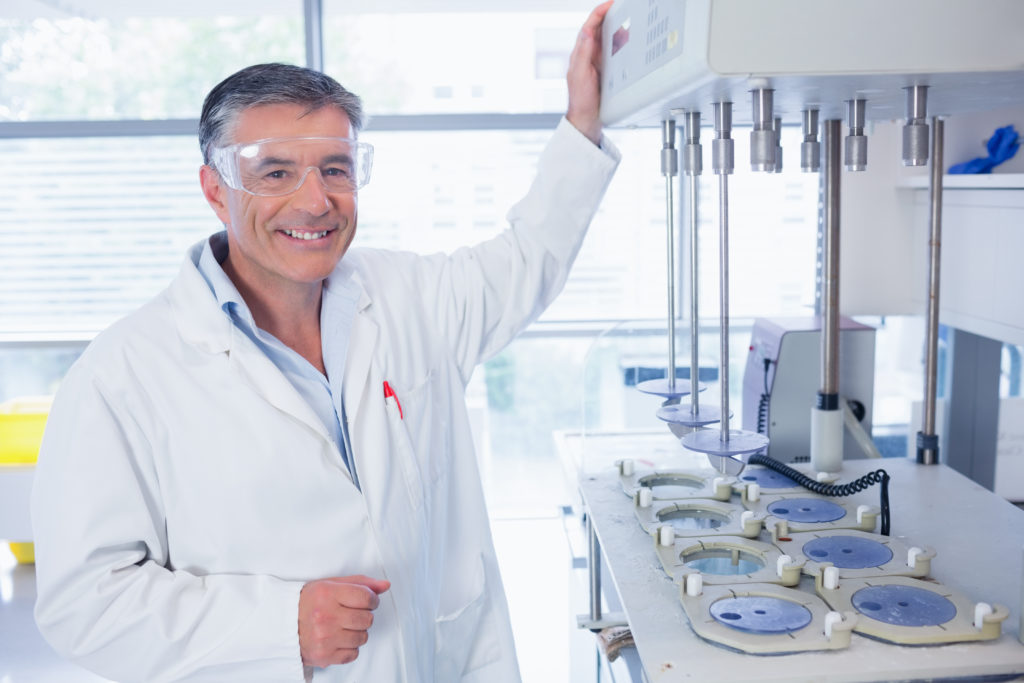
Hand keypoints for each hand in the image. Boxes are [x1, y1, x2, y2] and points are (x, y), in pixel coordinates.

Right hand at [298, 575, 390, 667]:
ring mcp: (324, 638)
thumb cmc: (308, 602)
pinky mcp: (324, 656)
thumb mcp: (330, 585)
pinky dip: (349, 647)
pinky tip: (338, 639)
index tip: (367, 601)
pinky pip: (353, 654)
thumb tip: (385, 586)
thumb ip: (360, 583)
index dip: (372, 599)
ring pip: (362, 637)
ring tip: (342, 626)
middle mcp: (325, 616)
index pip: (366, 597)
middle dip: (363, 615)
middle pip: (367, 618)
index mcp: (327, 594)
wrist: (282, 625)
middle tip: (351, 614)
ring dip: (357, 632)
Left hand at [566, 0, 613, 144]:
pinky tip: (628, 41)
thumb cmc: (580, 100)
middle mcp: (588, 54)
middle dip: (609, 15)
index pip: (589, 25)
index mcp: (580, 52)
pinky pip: (614, 51)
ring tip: (626, 19)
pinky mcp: (605, 69)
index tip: (610, 3)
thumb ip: (583, 52)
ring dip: (616, 27)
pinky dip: (621, 42)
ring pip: (607, 38)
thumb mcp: (579, 74)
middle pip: (599, 28)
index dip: (599, 12)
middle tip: (621, 7)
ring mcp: (597, 61)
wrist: (587, 118)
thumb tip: (586, 31)